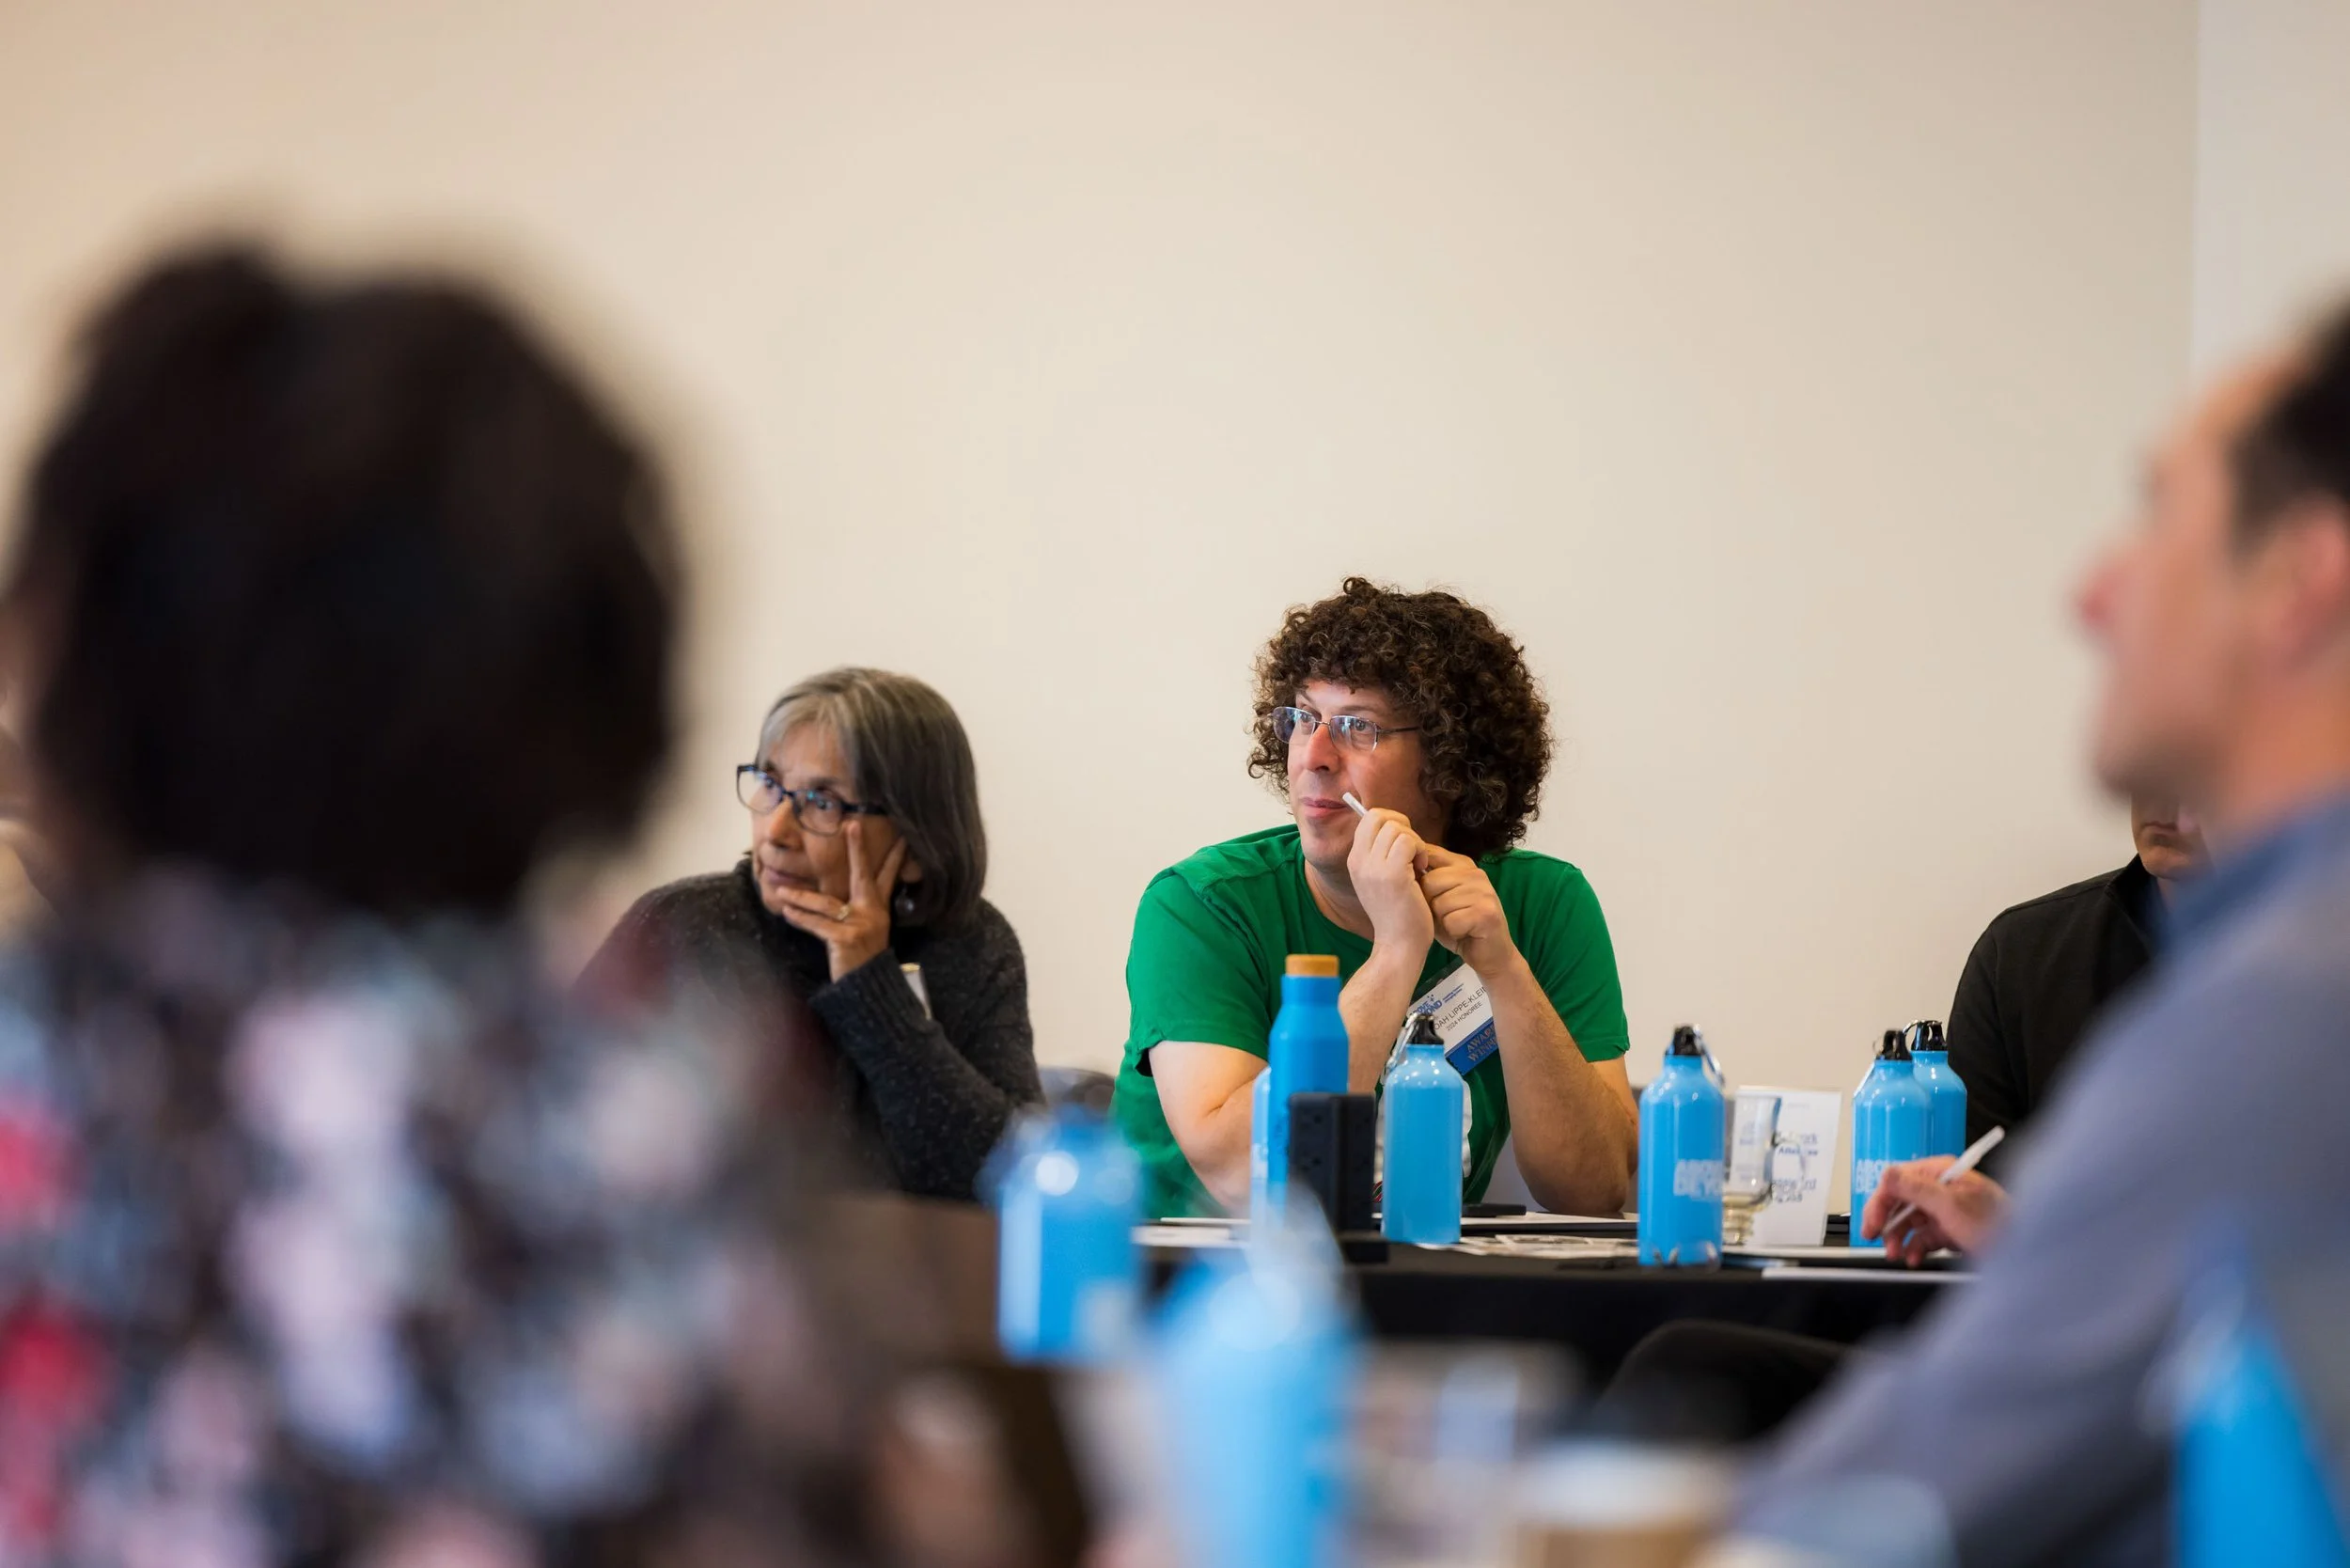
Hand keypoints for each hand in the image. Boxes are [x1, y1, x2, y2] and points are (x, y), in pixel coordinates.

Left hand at [765, 819, 906, 981]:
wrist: (867, 988)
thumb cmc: (862, 957)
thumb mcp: (868, 929)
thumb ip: (857, 909)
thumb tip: (840, 893)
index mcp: (879, 908)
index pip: (887, 877)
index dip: (894, 857)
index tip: (900, 836)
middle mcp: (873, 912)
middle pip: (863, 875)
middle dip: (857, 849)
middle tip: (853, 825)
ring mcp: (860, 925)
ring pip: (826, 903)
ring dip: (801, 897)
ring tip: (781, 891)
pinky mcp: (845, 939)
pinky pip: (818, 925)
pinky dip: (801, 919)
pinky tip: (787, 912)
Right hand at [1346, 807, 1434, 953]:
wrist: (1398, 945)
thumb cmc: (1397, 914)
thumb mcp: (1380, 879)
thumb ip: (1381, 854)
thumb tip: (1396, 826)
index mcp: (1355, 861)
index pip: (1368, 818)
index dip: (1390, 822)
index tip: (1403, 844)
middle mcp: (1358, 861)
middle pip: (1378, 815)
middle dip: (1402, 825)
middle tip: (1411, 850)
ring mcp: (1373, 868)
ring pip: (1396, 827)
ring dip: (1414, 841)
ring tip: (1417, 865)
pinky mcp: (1392, 875)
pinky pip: (1409, 841)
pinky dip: (1420, 851)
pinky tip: (1421, 871)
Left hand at [1417, 845, 1516, 975]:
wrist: (1490, 954)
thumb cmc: (1459, 925)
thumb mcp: (1438, 898)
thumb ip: (1424, 881)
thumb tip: (1400, 865)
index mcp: (1462, 865)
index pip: (1430, 853)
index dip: (1416, 873)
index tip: (1421, 893)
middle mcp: (1475, 874)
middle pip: (1430, 881)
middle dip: (1430, 904)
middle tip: (1444, 916)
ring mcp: (1483, 892)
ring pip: (1439, 903)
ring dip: (1442, 920)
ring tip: (1455, 924)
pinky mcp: (1487, 913)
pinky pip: (1451, 921)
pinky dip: (1452, 932)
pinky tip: (1463, 933)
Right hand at [1862, 1157, 2008, 1264]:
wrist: (2023, 1250)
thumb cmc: (1999, 1223)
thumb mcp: (1951, 1205)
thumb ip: (1917, 1188)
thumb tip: (1887, 1174)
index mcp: (1939, 1173)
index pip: (1896, 1181)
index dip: (1880, 1202)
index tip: (1873, 1223)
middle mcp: (1940, 1189)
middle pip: (1899, 1202)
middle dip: (1886, 1222)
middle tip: (1875, 1238)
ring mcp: (1944, 1210)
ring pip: (1907, 1222)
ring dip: (1897, 1239)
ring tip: (1896, 1254)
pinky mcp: (1949, 1230)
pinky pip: (1921, 1237)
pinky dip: (1914, 1249)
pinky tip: (1914, 1258)